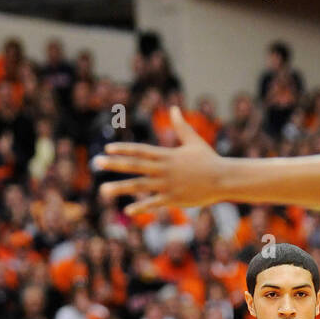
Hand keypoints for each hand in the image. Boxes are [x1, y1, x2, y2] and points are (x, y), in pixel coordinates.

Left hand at [95, 107, 221, 210]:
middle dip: (115, 165)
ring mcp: (167, 185)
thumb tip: (174, 108)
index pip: (140, 151)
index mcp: (166, 155)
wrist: (223, 178)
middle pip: (135, 166)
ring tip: (103, 190)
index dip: (123, 150)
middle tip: (96, 164)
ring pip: (140, 186)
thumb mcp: (194, 141)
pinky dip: (141, 207)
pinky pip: (154, 203)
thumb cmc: (209, 160)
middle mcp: (164, 169)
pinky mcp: (173, 199)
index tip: (108, 149)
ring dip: (120, 188)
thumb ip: (181, 126)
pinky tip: (127, 211)